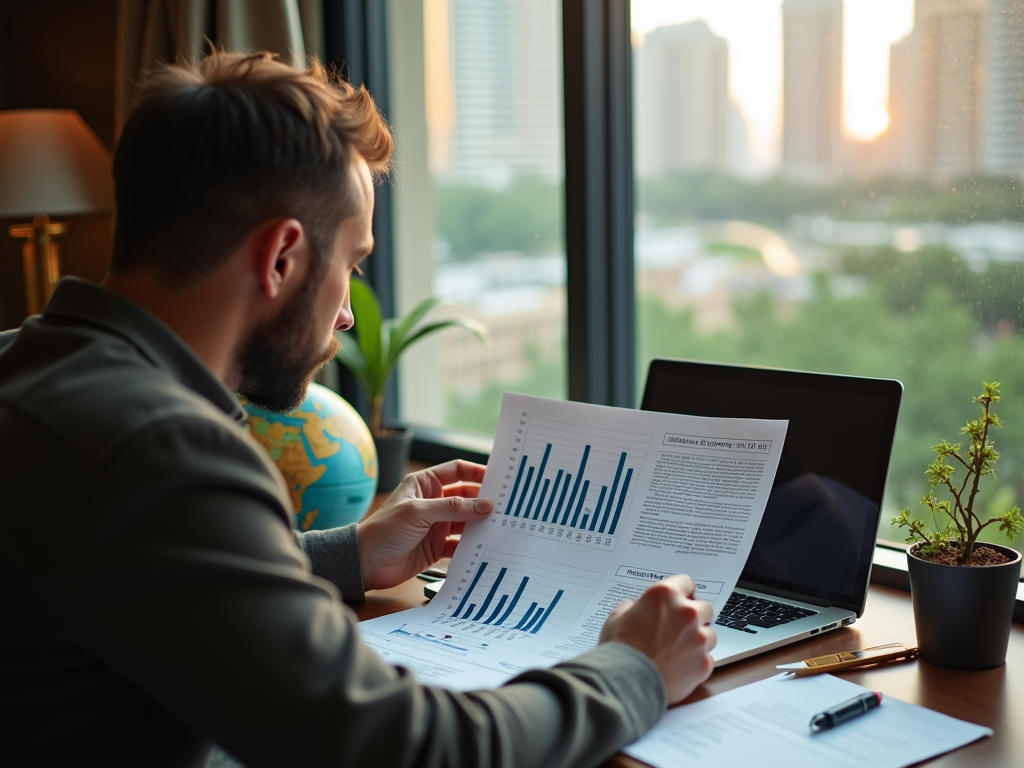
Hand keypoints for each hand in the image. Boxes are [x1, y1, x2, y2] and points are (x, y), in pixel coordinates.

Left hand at [357, 460, 491, 590]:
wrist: (365, 564)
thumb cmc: (384, 530)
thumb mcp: (418, 512)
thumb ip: (452, 508)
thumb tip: (484, 504)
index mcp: (425, 485)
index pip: (457, 472)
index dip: (477, 472)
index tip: (498, 478)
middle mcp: (433, 503)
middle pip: (466, 497)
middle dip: (484, 501)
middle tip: (506, 506)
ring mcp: (436, 525)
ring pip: (466, 521)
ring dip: (480, 524)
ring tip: (501, 527)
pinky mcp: (437, 547)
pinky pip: (460, 544)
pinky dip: (472, 546)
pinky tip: (485, 548)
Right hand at [598, 574, 715, 703]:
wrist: (624, 683)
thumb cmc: (619, 649)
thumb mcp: (617, 617)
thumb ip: (634, 608)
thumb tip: (636, 610)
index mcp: (665, 595)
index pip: (686, 582)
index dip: (682, 591)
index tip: (680, 599)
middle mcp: (686, 613)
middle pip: (704, 607)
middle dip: (694, 615)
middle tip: (679, 626)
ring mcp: (698, 639)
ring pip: (710, 633)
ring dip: (698, 639)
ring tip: (679, 649)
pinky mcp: (703, 664)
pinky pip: (708, 658)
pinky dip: (697, 661)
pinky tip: (680, 665)